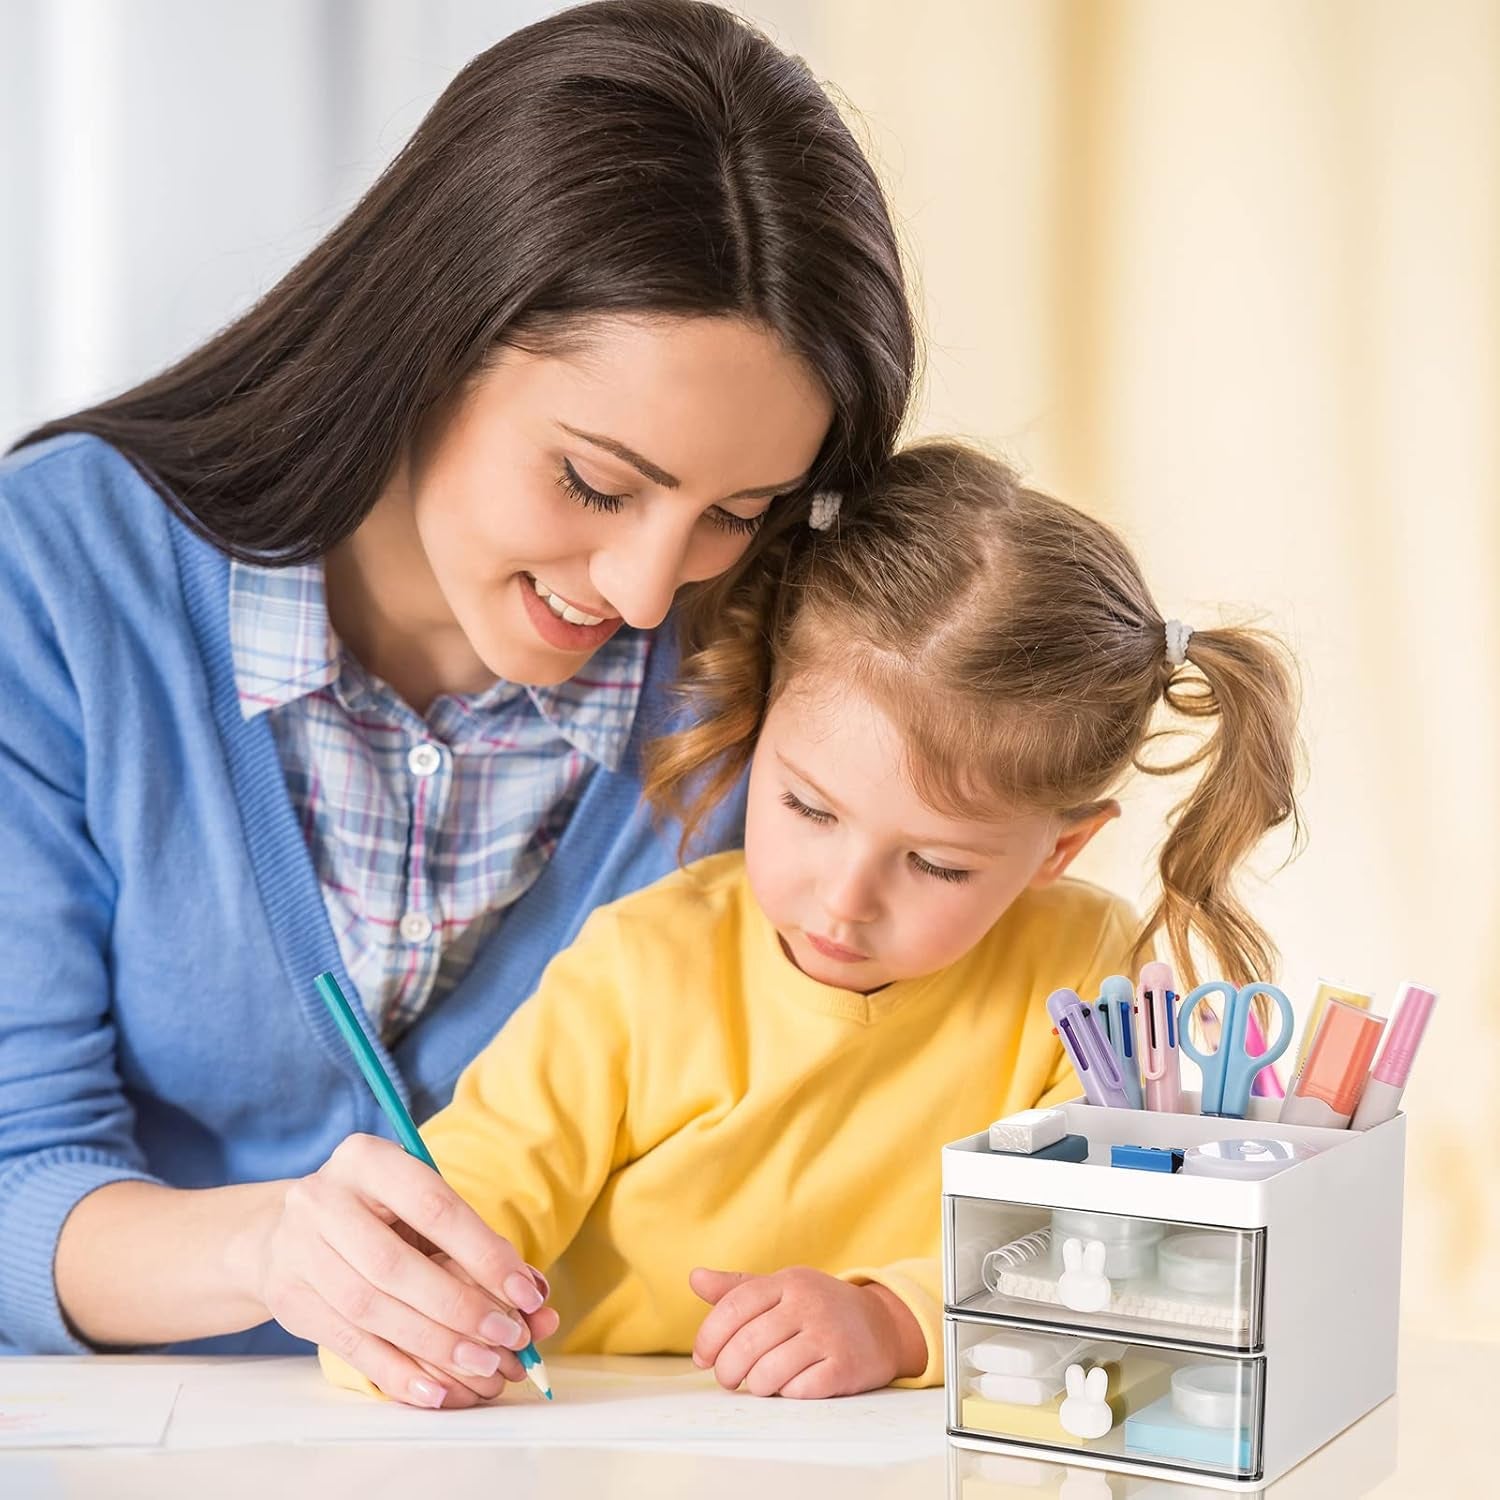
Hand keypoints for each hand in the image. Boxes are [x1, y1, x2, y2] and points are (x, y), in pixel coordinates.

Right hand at [247, 1134, 559, 1408]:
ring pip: (370, 1309)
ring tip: (482, 1364)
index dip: (483, 1254)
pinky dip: (397, 1372)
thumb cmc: (376, 1214)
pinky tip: (436, 1390)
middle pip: (395, 1266)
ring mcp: (297, 1249)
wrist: (286, 1229)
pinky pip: (348, 1344)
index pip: (433, 1207)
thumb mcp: (419, 1206)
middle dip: (459, 1307)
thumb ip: (474, 1243)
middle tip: (508, 1337)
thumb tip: (533, 1295)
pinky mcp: (288, 1298)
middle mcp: (323, 1199)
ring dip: (433, 1344)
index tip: (525, 1293)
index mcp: (367, 1159)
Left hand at [689, 1266, 925, 1397]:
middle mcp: (807, 1303)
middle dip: (727, 1370)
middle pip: (746, 1345)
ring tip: (759, 1383)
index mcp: (786, 1282)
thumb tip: (695, 1277)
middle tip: (728, 1378)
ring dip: (756, 1386)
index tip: (703, 1358)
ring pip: (768, 1372)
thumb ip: (737, 1288)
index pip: (733, 1307)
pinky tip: (791, 1387)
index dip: (709, 1337)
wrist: (881, 1325)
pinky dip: (787, 1394)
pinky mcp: (845, 1366)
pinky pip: (799, 1391)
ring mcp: (828, 1334)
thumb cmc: (818, 1308)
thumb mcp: (781, 1289)